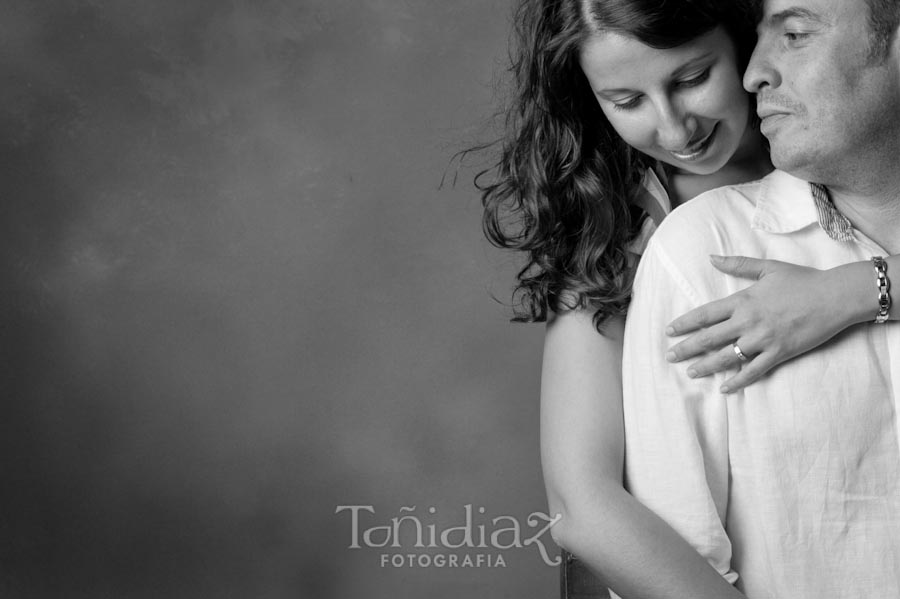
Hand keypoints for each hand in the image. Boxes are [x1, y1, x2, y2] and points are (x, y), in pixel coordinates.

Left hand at [664, 255, 851, 393]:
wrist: (836, 296)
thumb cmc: (803, 280)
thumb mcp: (768, 267)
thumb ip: (737, 264)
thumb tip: (711, 258)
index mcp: (743, 301)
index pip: (705, 314)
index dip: (684, 324)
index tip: (669, 331)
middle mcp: (748, 322)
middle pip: (709, 338)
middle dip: (686, 348)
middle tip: (669, 356)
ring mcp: (764, 339)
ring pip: (727, 357)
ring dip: (706, 366)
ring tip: (690, 373)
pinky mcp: (780, 353)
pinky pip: (754, 371)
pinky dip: (738, 381)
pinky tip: (725, 388)